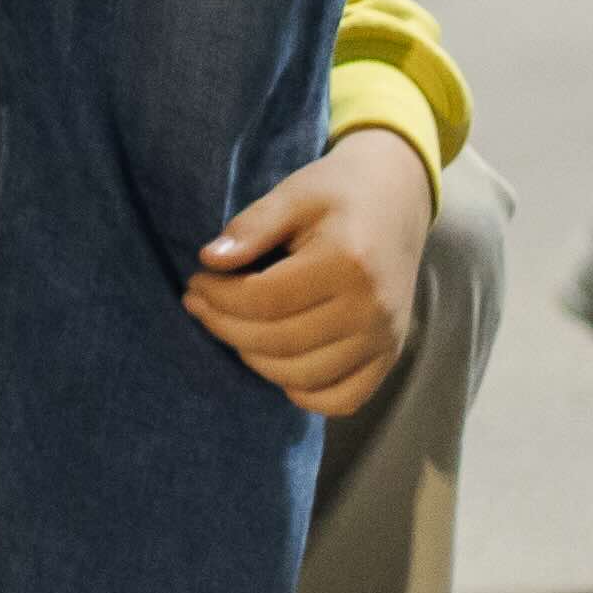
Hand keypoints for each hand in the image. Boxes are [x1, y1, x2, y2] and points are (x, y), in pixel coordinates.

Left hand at [188, 128, 439, 419]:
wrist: (397, 198)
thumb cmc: (337, 192)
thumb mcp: (293, 194)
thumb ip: (252, 227)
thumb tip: (209, 261)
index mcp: (348, 262)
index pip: (265, 300)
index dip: (219, 298)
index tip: (195, 282)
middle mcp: (371, 309)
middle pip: (281, 342)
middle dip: (226, 327)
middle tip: (199, 305)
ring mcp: (385, 339)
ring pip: (303, 377)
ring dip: (254, 359)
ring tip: (232, 327)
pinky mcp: (390, 356)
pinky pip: (342, 400)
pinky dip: (303, 393)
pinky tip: (277, 362)